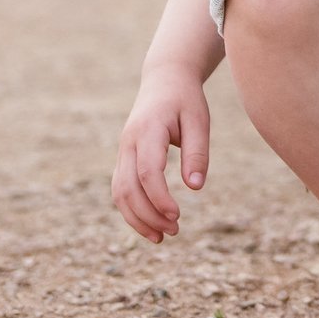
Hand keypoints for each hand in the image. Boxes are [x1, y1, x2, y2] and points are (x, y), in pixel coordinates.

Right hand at [111, 71, 210, 242]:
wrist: (164, 80)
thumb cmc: (185, 100)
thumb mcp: (199, 121)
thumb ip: (197, 153)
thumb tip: (195, 187)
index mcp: (148, 130)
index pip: (147, 171)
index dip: (159, 197)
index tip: (177, 215)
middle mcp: (129, 142)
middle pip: (127, 187)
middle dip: (147, 215)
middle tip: (174, 231)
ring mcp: (123, 151)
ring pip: (119, 192)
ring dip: (137, 218)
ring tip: (162, 237)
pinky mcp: (124, 158)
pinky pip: (121, 189)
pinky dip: (132, 210)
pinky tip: (151, 225)